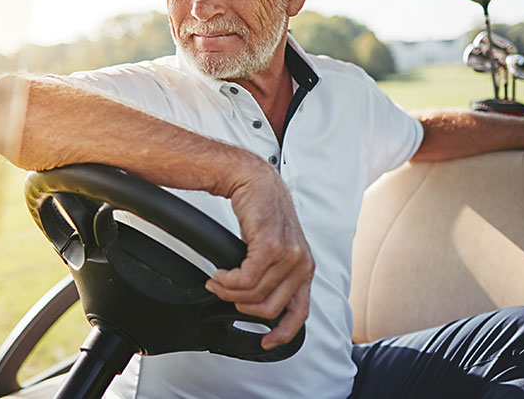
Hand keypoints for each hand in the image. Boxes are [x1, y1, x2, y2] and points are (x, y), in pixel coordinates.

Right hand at [206, 165, 314, 349]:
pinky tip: (220, 273)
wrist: (254, 182)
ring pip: (253, 294)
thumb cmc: (262, 213)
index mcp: (305, 268)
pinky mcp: (270, 246)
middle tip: (224, 292)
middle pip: (268, 308)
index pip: (300, 312)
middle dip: (241, 306)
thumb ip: (274, 276)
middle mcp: (302, 264)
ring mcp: (288, 256)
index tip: (266, 341)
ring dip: (228, 291)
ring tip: (218, 280)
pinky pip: (245, 280)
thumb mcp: (276, 248)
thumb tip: (257, 303)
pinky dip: (228, 281)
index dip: (283, 332)